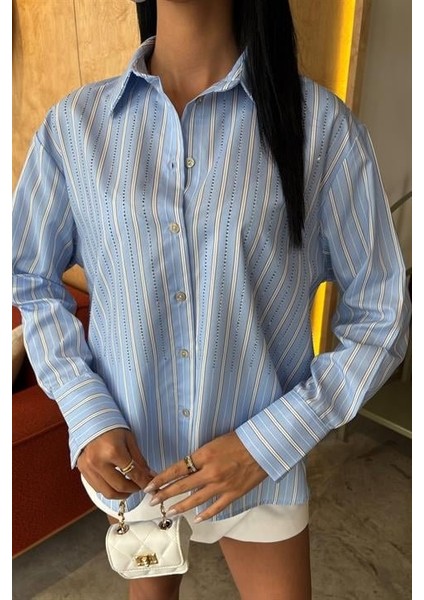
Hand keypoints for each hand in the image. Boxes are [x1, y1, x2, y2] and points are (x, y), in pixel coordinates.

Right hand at [77, 428, 152, 498]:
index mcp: (113, 452)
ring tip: (129, 488)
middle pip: (120, 487)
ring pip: (107, 492)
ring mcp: (88, 468)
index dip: (144, 482)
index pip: (133, 474)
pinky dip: (108, 490)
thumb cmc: (111, 427)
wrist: (90, 421)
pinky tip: (115, 484)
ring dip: (121, 494)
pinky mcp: (82, 471)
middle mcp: (98, 462)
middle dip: (133, 490)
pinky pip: (97, 488)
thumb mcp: (129, 439)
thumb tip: (149, 475)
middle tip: (140, 486)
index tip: (151, 486)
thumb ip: (139, 460)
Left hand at [144, 432, 266, 520]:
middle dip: (165, 494)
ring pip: (196, 500)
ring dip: (180, 506)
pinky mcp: (233, 493)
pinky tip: (197, 518)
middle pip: (182, 486)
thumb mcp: (215, 442)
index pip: (177, 469)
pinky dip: (206, 514)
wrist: (264, 446)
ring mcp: (222, 485)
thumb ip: (201, 456)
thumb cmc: (240, 439)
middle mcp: (210, 472)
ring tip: (169, 511)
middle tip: (152, 501)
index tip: (150, 486)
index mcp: (204, 455)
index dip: (162, 479)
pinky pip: (216, 507)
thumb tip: (187, 468)